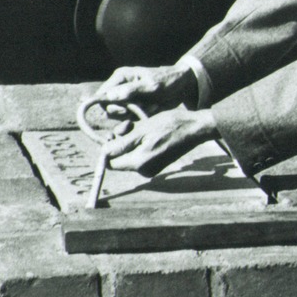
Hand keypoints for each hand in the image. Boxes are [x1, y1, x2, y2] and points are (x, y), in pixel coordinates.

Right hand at [92, 64, 198, 118]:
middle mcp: (120, 88)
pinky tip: (152, 110)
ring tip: (150, 107)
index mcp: (120, 77)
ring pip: (119, 115)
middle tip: (140, 108)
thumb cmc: (166, 80)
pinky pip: (130, 118)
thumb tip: (110, 95)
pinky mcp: (135, 108)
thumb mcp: (150, 85)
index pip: (103, 94)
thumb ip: (130, 90)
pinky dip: (140, 117)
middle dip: (124, 111)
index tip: (124, 108)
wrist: (182, 87)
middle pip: (109, 107)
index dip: (108, 104)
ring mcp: (127, 99)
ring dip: (134, 114)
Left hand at [104, 108, 218, 176]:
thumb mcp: (141, 130)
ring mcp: (151, 168)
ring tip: (138, 125)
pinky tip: (146, 131)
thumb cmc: (168, 125)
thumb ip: (121, 144)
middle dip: (119, 141)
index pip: (111, 163)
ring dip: (129, 140)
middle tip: (127, 125)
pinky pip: (139, 155)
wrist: (193, 128)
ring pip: (129, 155)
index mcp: (139, 163)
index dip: (108, 148)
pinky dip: (138, 143)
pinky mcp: (156, 164)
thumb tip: (103, 153)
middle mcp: (144, 170)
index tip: (112, 133)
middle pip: (120, 159)